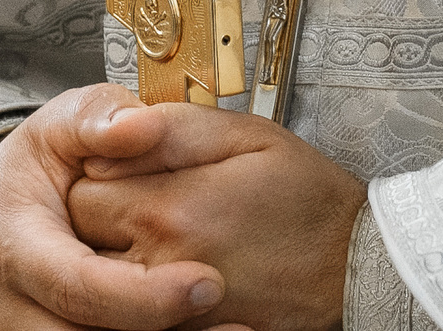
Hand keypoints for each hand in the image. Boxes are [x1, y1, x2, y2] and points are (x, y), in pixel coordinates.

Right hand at [0, 85, 226, 329]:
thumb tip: (141, 126)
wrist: (13, 199)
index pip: (75, 284)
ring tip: (236, 330)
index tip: (209, 282)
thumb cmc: (46, 160)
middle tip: (238, 324)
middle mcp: (15, 301)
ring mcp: (31, 330)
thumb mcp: (64, 123)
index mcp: (13, 242)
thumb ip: (100, 118)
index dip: (142, 295)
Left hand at [67, 104, 363, 330]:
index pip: (80, 192)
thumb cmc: (308, 197)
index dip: (94, 174)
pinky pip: (136, 317)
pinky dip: (138, 295)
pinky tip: (162, 270)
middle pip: (83, 241)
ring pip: (102, 285)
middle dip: (96, 218)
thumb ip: (169, 130)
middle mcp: (162, 265)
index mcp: (169, 208)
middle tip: (131, 201)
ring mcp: (176, 309)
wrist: (361, 265)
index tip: (117, 168)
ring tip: (146, 236)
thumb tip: (113, 138)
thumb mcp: (244, 135)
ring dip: (110, 258)